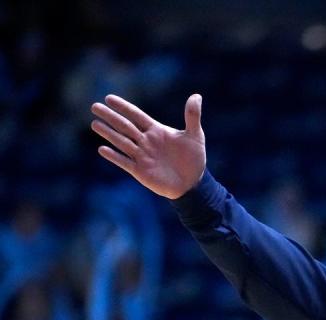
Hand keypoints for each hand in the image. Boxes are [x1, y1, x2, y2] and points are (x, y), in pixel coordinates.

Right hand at [91, 94, 205, 198]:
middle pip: (124, 126)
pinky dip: (114, 156)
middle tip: (94, 106)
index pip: (136, 115)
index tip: (109, 98)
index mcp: (156, 130)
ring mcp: (142, 156)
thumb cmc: (194, 158)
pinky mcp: (140, 171)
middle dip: (110, 117)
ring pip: (121, 142)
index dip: (123, 107)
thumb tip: (197, 96)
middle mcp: (146, 141)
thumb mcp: (195, 136)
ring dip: (108, 133)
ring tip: (94, 124)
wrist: (193, 183)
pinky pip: (124, 162)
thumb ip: (192, 116)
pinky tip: (102, 149)